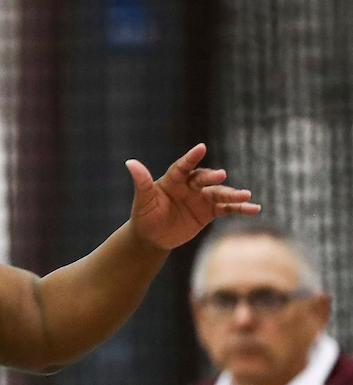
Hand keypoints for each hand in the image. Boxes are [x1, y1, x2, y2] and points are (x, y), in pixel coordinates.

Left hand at [126, 144, 260, 249]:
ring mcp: (201, 198)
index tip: (200, 147)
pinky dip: (240, 209)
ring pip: (219, 193)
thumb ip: (141, 182)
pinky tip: (254, 208)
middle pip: (204, 179)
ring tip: (246, 196)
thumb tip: (130, 162)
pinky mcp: (209, 211)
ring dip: (233, 194)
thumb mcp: (143, 200)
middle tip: (221, 175)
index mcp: (172, 180)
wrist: (152, 237)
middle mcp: (189, 186)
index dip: (191, 157)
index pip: (182, 166)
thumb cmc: (144, 216)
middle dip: (212, 177)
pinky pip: (227, 209)